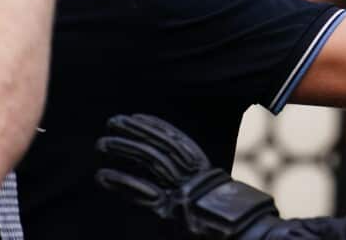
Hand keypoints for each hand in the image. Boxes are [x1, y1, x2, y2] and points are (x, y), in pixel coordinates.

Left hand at [96, 114, 291, 238]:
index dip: (155, 126)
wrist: (243, 236)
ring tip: (102, 143)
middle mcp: (193, 177)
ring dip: (125, 149)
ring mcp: (182, 193)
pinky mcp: (169, 212)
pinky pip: (142, 194)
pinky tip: (103, 176)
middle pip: (160, 145)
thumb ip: (197, 184)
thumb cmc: (230, 222)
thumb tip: (181, 175)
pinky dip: (121, 182)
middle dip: (135, 131)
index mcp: (204, 170)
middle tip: (113, 121)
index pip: (176, 140)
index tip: (136, 117)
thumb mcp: (215, 197)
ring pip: (151, 161)